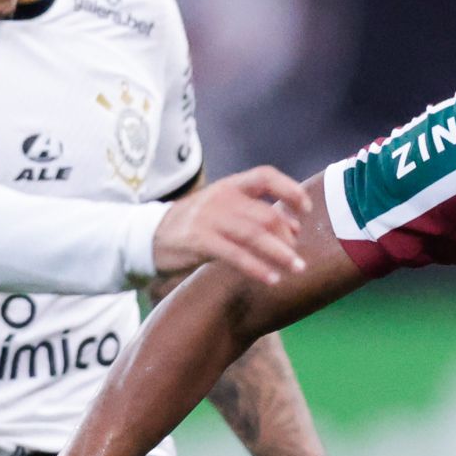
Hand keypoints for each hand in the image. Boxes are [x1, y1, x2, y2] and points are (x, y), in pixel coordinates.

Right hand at [153, 166, 310, 285]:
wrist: (149, 235)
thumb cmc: (193, 225)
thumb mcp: (220, 208)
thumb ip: (251, 213)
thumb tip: (293, 229)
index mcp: (229, 186)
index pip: (265, 176)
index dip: (289, 189)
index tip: (306, 209)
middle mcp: (221, 198)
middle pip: (265, 214)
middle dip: (288, 236)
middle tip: (298, 255)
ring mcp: (210, 219)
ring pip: (255, 235)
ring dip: (280, 254)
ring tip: (297, 268)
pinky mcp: (200, 241)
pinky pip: (236, 255)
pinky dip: (257, 268)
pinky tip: (272, 278)